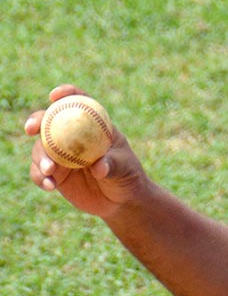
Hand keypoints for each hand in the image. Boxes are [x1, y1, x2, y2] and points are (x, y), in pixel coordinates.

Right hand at [25, 84, 147, 219]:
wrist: (121, 201)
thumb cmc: (128, 177)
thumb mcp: (125, 168)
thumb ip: (112, 165)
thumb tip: (99, 167)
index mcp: (92, 125)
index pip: (79, 102)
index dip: (66, 94)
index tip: (54, 97)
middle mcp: (72, 136)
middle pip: (49, 121)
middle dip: (36, 120)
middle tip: (31, 129)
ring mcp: (61, 155)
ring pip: (40, 149)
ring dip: (40, 157)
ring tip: (49, 170)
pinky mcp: (55, 174)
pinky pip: (39, 172)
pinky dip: (40, 177)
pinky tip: (50, 186)